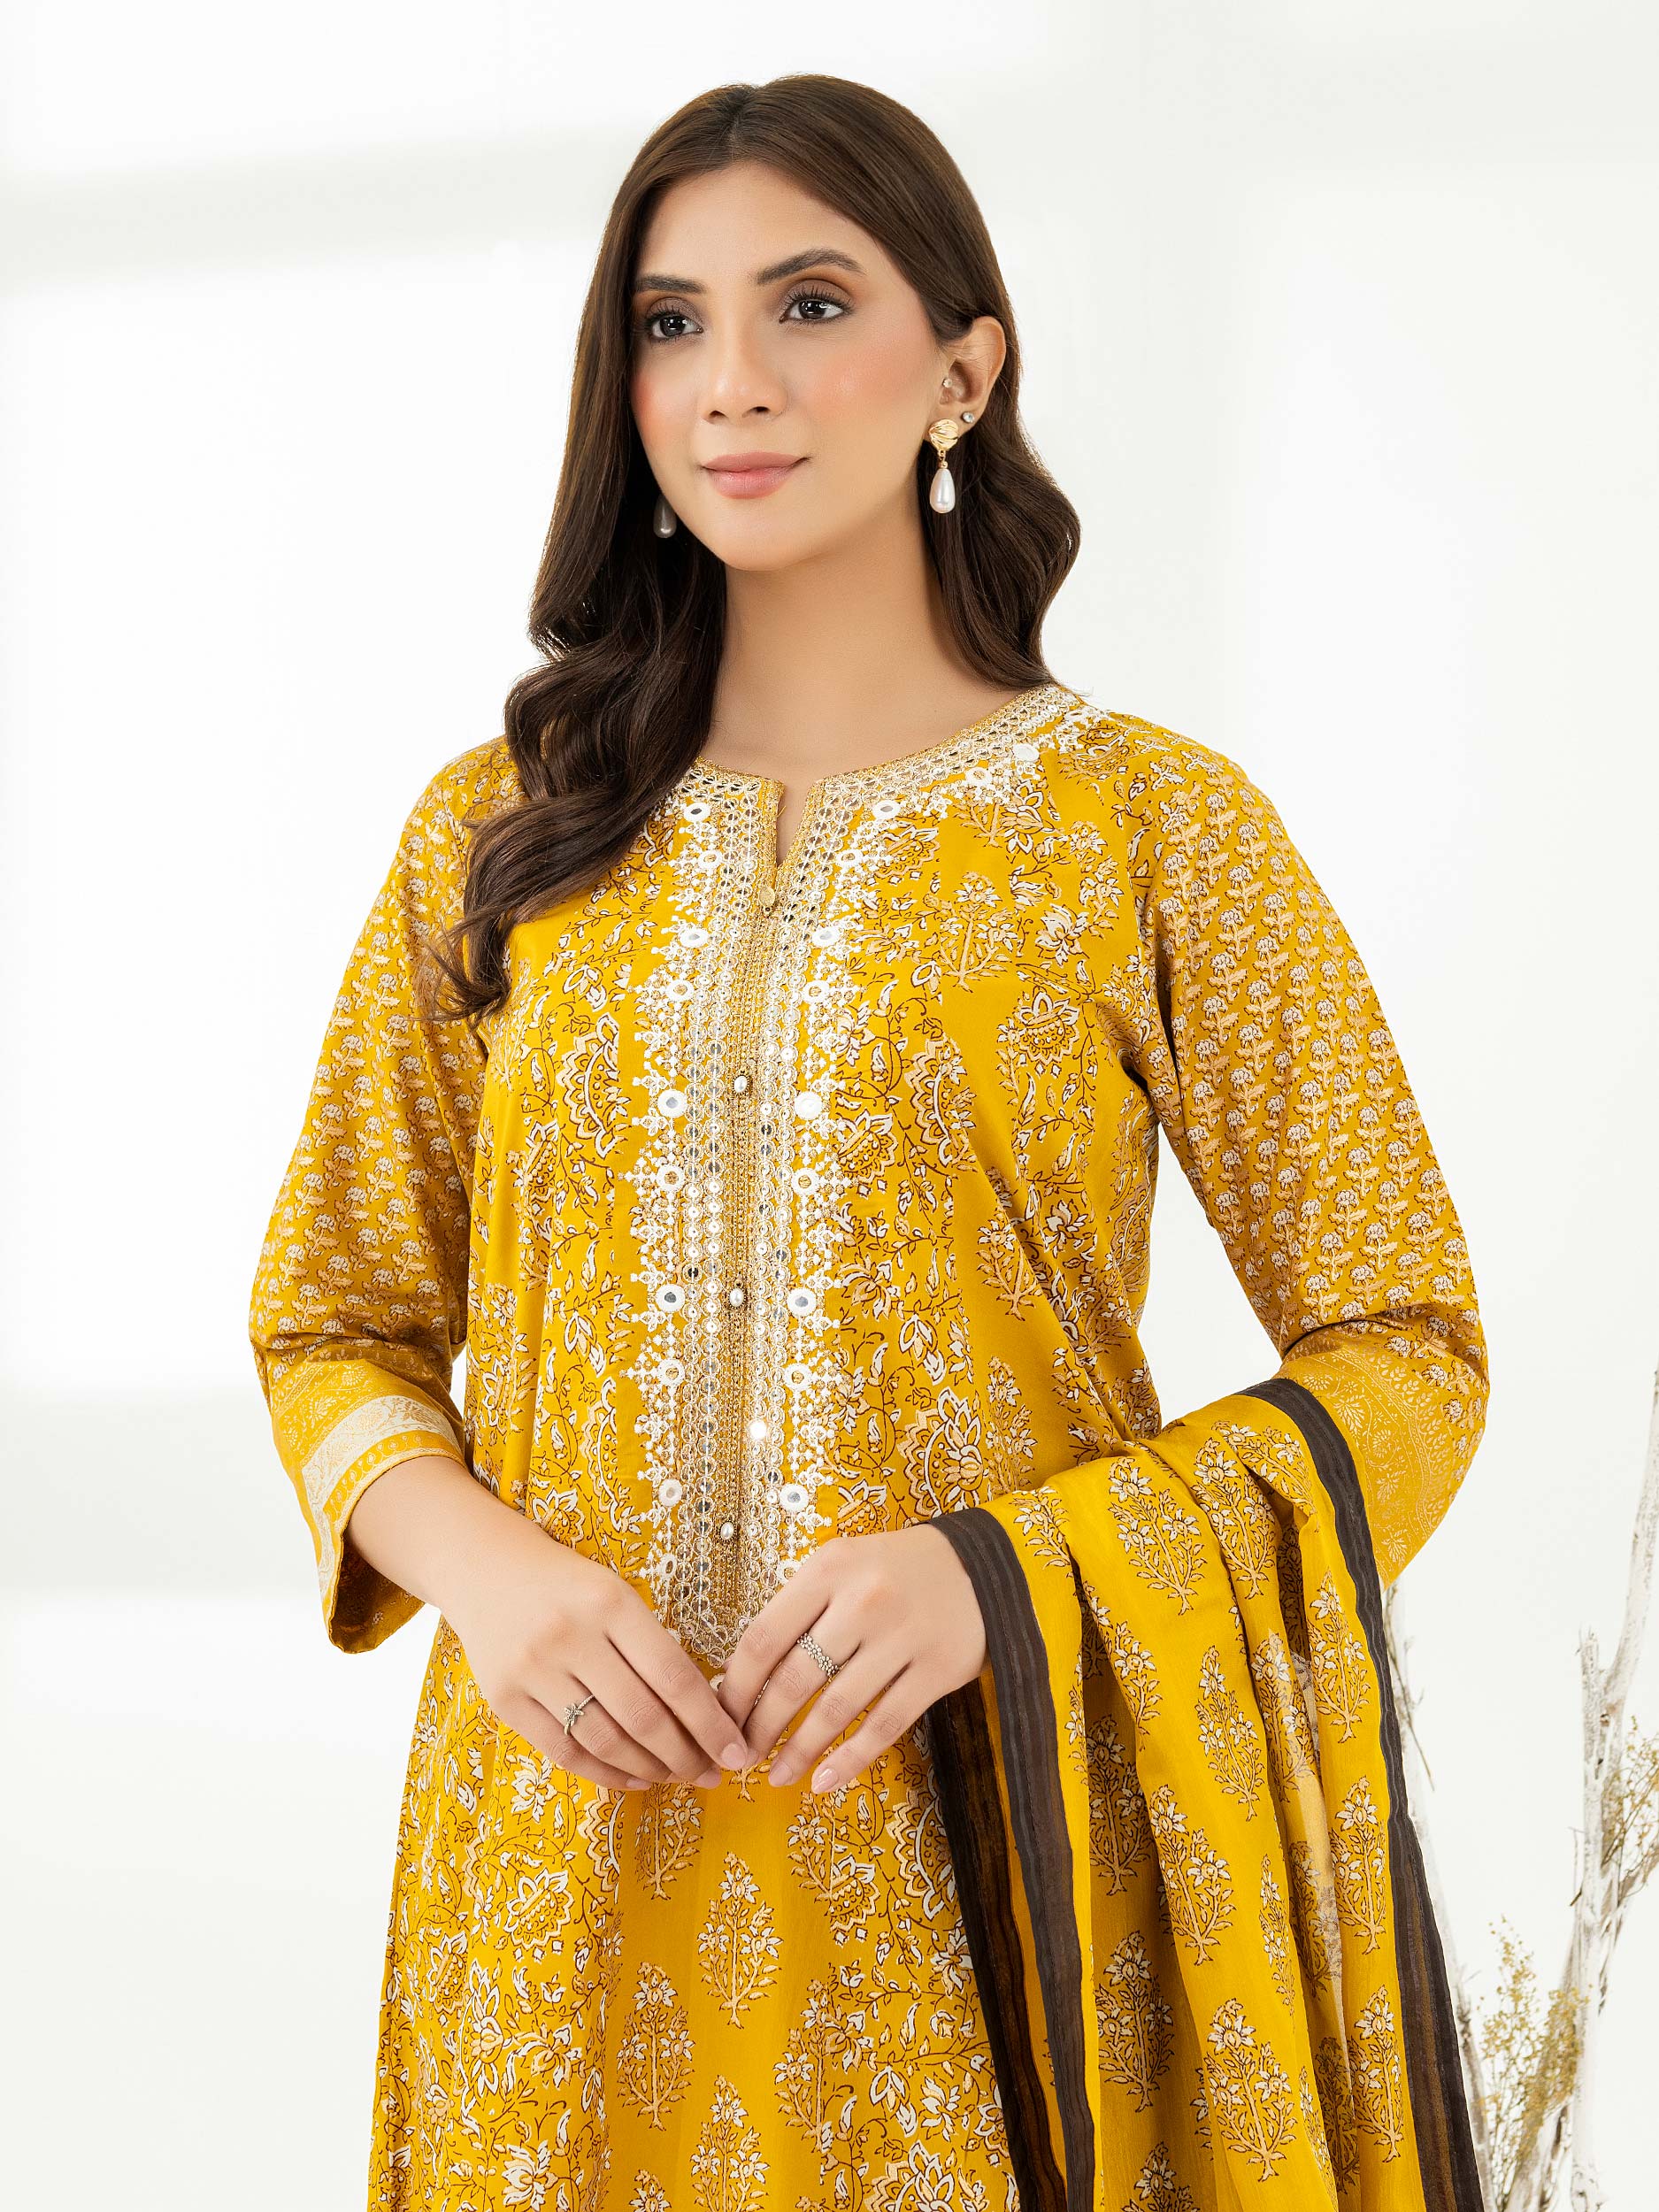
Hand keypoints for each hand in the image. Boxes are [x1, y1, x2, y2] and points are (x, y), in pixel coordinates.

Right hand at [444, 1511, 750, 1792]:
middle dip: (686, 1756)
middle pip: (642, 1716)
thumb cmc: (568, 1585)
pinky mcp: (503, 1699)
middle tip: (711, 1774)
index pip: (673, 1676)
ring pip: (605, 1740)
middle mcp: (569, 1635)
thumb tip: (705, 1716)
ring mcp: (532, 1669)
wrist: (484, 1569)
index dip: (710, 1723)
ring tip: (677, 1777)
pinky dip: (605, 1773)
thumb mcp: (615, 1595)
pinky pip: (564, 1751)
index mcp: (610, 1602)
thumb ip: (652, 1647)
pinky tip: (635, 1779)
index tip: (737, 1750)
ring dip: (650, 1769)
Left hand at [712, 1524, 986, 1792]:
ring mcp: (903, 1637)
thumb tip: (743, 1676)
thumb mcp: (841, 1564)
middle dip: (760, 1728)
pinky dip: (850, 1759)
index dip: (736, 1688)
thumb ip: (799, 1608)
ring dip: (799, 1751)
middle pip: (794, 1679)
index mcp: (828, 1570)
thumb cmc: (893, 1570)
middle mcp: (863, 1601)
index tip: (721, 1718)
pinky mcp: (938, 1670)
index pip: (763, 1638)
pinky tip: (824, 1781)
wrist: (982, 1567)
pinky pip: (884, 1726)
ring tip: (777, 1775)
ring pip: (836, 1709)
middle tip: (743, 1756)